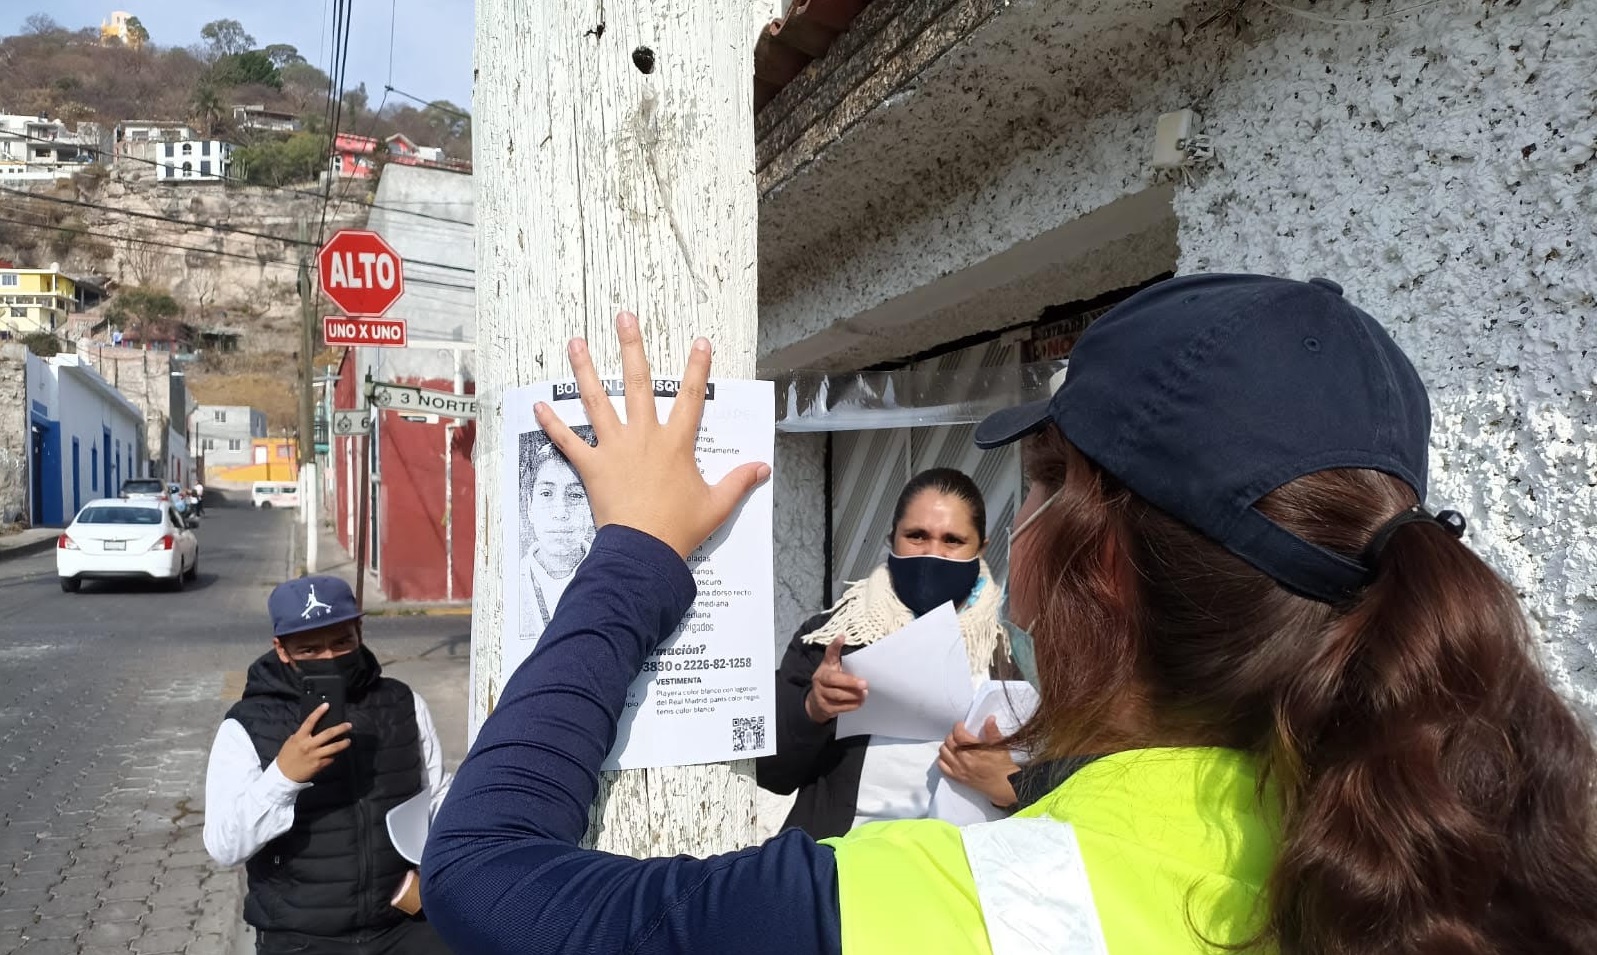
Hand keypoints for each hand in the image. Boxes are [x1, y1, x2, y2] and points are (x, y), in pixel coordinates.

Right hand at [275, 704, 352, 782]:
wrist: (284, 775)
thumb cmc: (287, 756)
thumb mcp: (292, 742)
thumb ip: (302, 735)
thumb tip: (314, 729)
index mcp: (300, 738)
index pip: (310, 722)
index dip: (318, 712)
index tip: (327, 705)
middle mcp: (309, 746)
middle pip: (328, 734)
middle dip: (340, 728)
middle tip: (349, 725)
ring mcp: (315, 756)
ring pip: (333, 748)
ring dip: (343, 743)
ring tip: (348, 740)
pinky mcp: (319, 765)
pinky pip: (330, 758)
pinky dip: (334, 755)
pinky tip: (337, 753)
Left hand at [534, 313, 771, 559]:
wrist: (645, 550)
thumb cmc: (680, 528)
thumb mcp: (717, 505)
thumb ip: (739, 482)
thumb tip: (763, 468)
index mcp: (675, 443)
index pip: (690, 397)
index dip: (697, 368)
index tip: (699, 342)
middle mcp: (644, 436)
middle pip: (637, 383)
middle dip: (631, 347)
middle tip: (623, 318)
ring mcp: (615, 449)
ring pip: (597, 401)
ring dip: (585, 370)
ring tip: (575, 343)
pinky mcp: (592, 467)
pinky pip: (568, 442)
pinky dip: (552, 425)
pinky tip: (538, 407)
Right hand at [804, 635, 867, 722]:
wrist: (816, 703)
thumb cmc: (830, 681)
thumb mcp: (832, 667)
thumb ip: (837, 656)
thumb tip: (843, 637)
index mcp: (824, 667)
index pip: (829, 655)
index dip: (834, 646)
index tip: (842, 637)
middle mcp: (820, 680)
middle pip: (834, 680)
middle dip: (850, 682)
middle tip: (865, 683)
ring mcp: (820, 694)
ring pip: (838, 695)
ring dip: (853, 695)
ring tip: (865, 693)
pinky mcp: (826, 708)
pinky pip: (840, 707)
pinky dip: (852, 705)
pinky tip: (860, 702)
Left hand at [937, 717, 1018, 808]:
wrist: (1004, 784)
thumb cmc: (1003, 765)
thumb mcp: (999, 745)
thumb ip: (992, 731)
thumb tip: (989, 719)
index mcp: (974, 750)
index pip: (958, 733)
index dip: (958, 726)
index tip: (961, 725)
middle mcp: (964, 759)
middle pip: (949, 741)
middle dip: (953, 735)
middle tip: (959, 734)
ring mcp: (959, 769)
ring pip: (943, 752)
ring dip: (947, 746)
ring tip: (954, 744)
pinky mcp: (958, 778)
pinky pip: (942, 767)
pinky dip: (943, 760)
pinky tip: (950, 756)